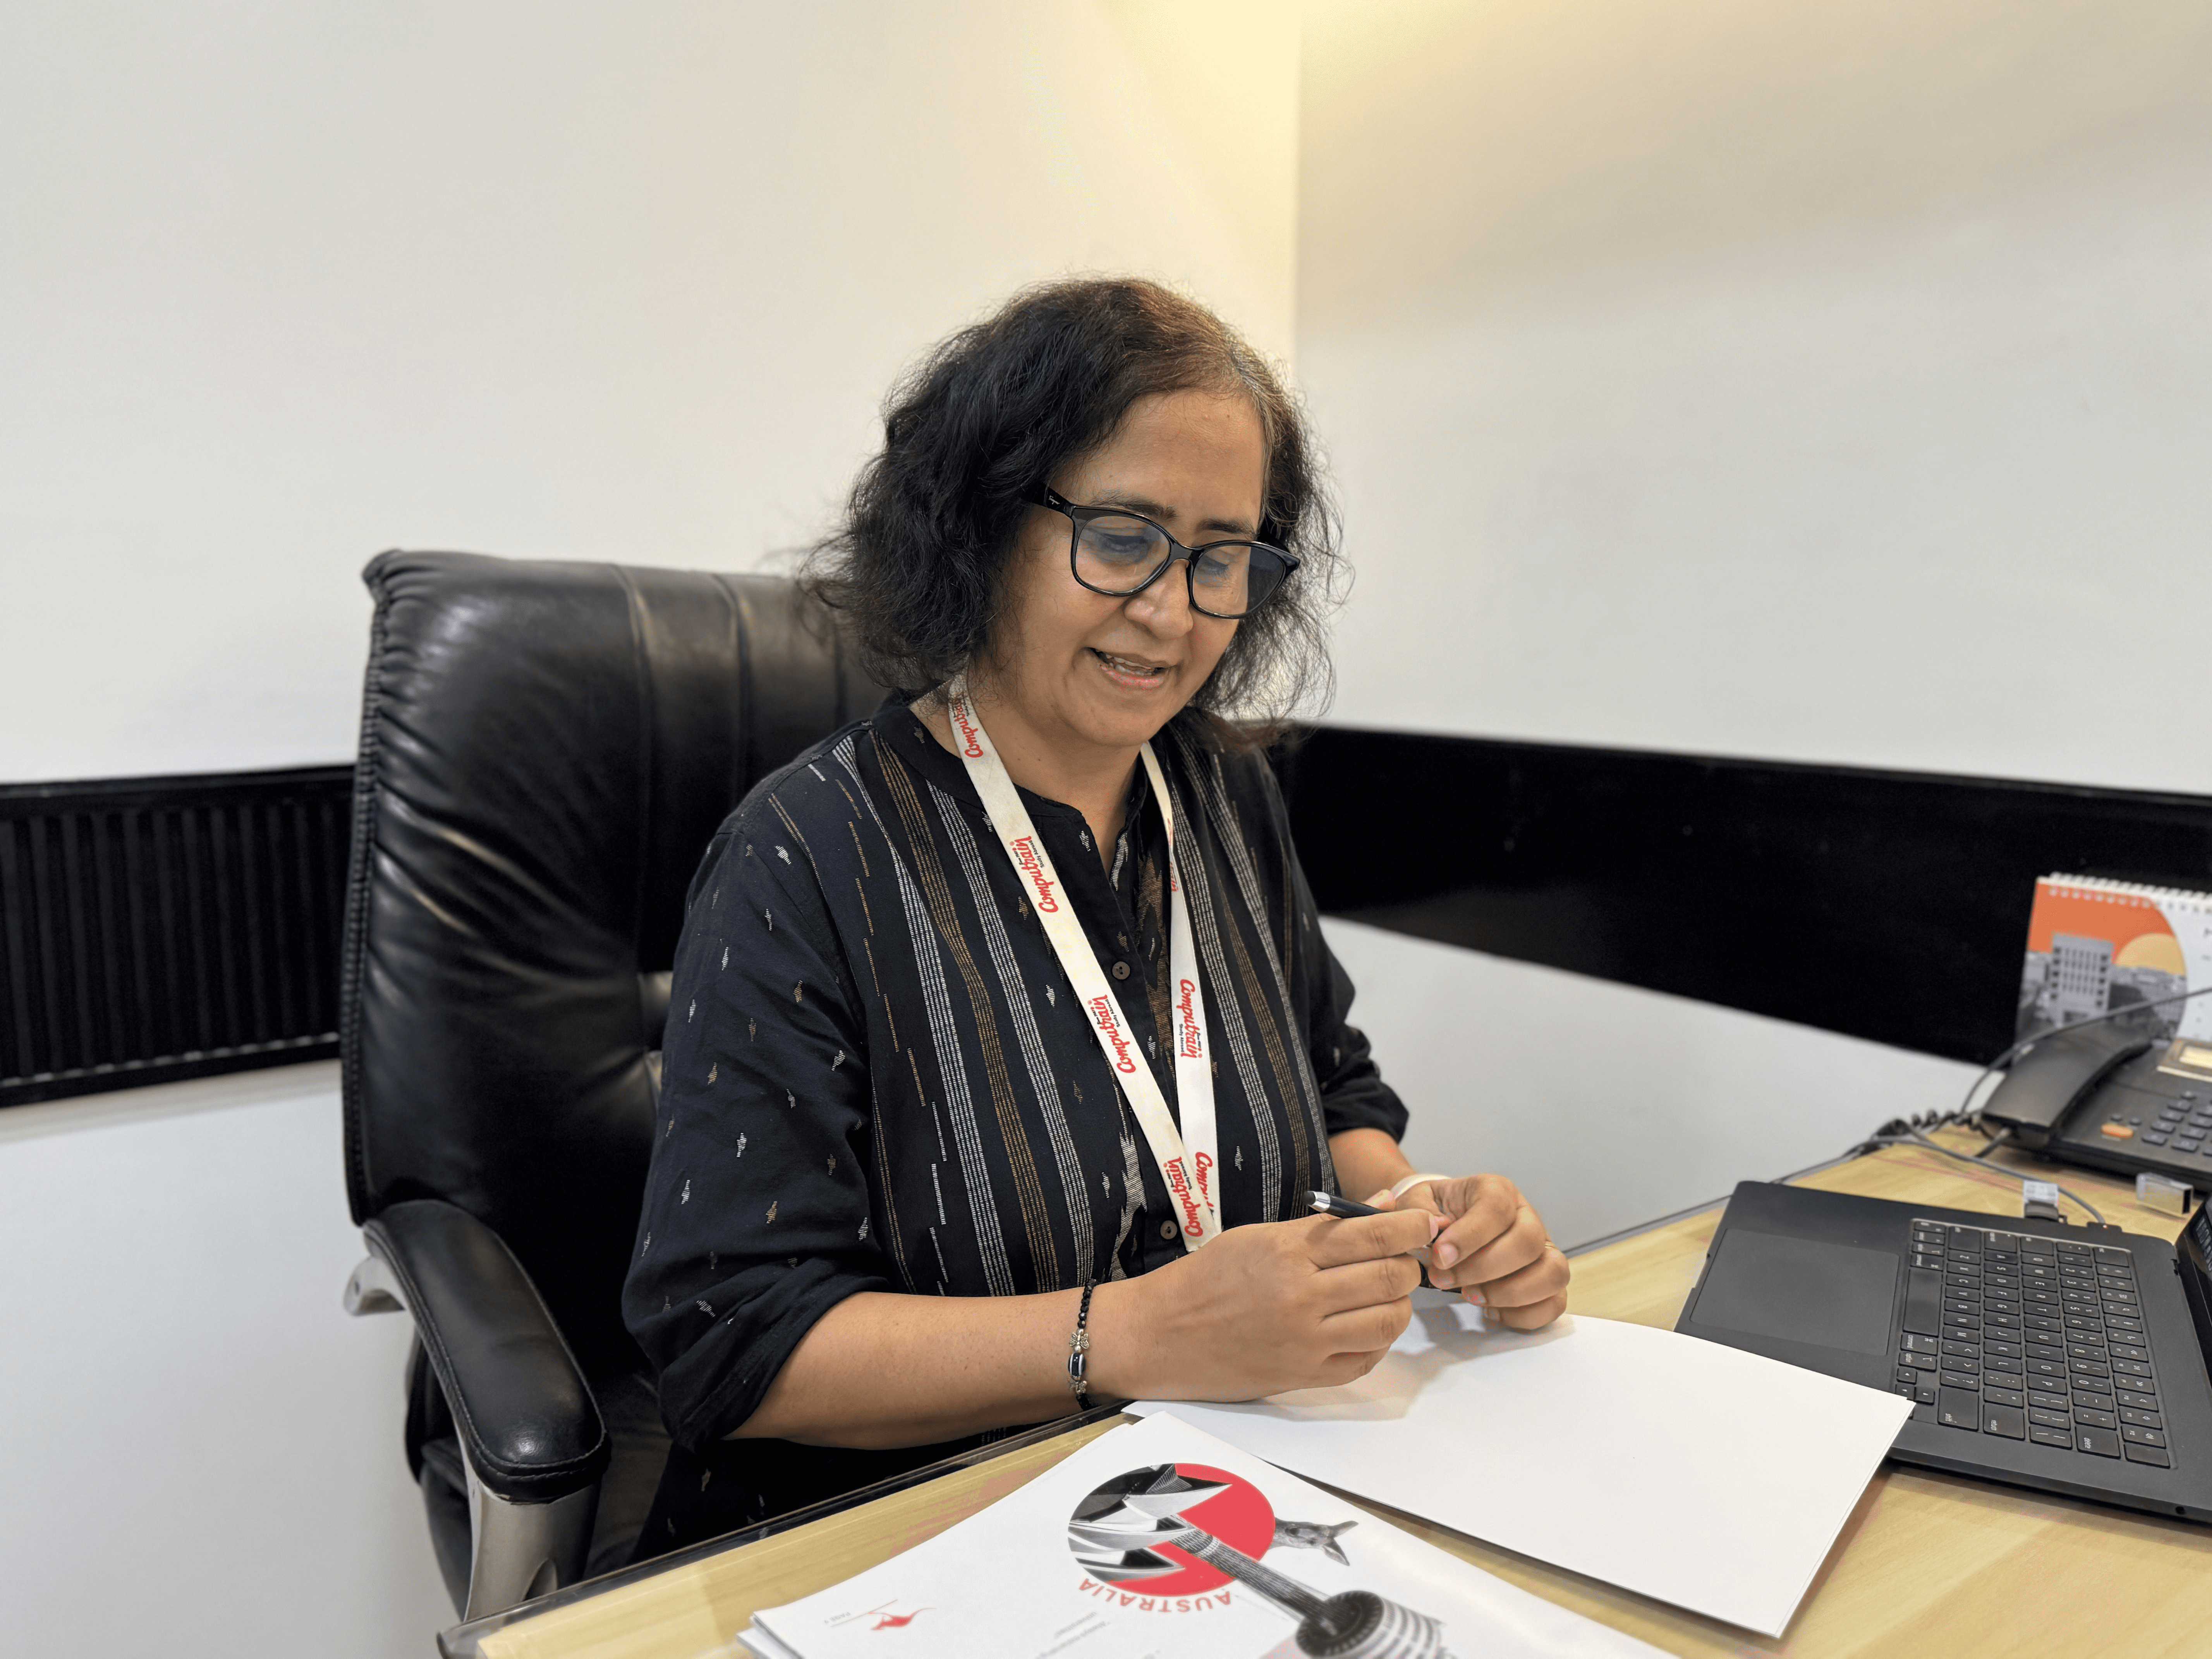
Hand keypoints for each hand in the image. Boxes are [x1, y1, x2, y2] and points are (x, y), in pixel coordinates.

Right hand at [1086, 1207, 1438, 1402]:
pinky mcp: (1305, 1374)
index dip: (1409, 1227)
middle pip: (1389, 1277)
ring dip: (1399, 1304)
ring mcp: (1305, 1340)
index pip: (1371, 1235)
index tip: (1425, 1223)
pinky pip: (1366, 1359)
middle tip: (1405, 1260)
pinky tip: (1365, 1325)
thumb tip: (1382, 1207)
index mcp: (1288, 1251)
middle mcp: (1301, 1295)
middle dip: (1409, 1266)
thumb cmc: (1208, 1278)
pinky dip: (1378, 1340)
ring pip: (1387, 1321)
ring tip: (1385, 1293)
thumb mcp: (1260, 1236)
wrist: (1162, 1334)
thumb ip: (1323, 1226)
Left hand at [1377, 1174, 1568, 1330]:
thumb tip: (1438, 1228)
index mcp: (1496, 1190)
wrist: (1444, 1222)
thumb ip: (1420, 1212)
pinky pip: (1555, 1302)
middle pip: (1528, 1242)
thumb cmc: (1433, 1213)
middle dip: (1484, 1268)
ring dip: (1510, 1293)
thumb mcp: (1416, 1202)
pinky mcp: (1546, 1279)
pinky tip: (1491, 1310)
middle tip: (1445, 1280)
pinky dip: (1524, 1314)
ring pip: (1552, 1272)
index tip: (1440, 1257)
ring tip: (1471, 1297)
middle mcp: (1526, 1216)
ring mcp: (1542, 1249)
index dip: (1470, 1236)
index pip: (1496, 1208)